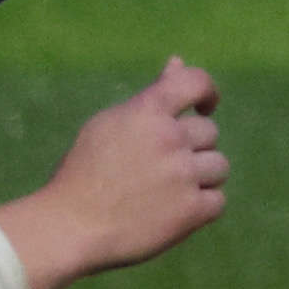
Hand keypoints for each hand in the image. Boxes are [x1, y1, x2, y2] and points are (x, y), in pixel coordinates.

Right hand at [0, 58, 228, 288]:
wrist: (70, 226)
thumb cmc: (84, 172)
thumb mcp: (109, 124)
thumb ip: (150, 97)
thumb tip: (178, 62)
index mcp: (147, 112)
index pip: (196, 82)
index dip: (207, 92)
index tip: (204, 106)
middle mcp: (170, 139)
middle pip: (209, 133)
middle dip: (192, 148)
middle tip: (161, 168)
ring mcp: (183, 175)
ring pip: (219, 167)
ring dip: (200, 177)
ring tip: (167, 191)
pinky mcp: (191, 210)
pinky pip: (218, 201)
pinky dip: (201, 207)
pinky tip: (174, 211)